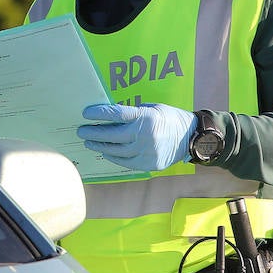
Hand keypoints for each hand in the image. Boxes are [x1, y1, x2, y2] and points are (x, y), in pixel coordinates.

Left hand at [76, 103, 195, 171]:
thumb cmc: (168, 118)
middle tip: (81, 131)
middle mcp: (145, 135)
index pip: (116, 114)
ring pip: (116, 150)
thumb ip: (131, 113)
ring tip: (89, 142)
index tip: (85, 113)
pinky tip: (104, 152)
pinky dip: (112, 157)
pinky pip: (125, 162)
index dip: (98, 113)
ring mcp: (147, 152)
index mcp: (146, 117)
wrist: (191, 138)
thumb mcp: (151, 108)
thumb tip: (107, 115)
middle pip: (112, 134)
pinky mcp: (149, 164)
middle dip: (93, 132)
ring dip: (99, 146)